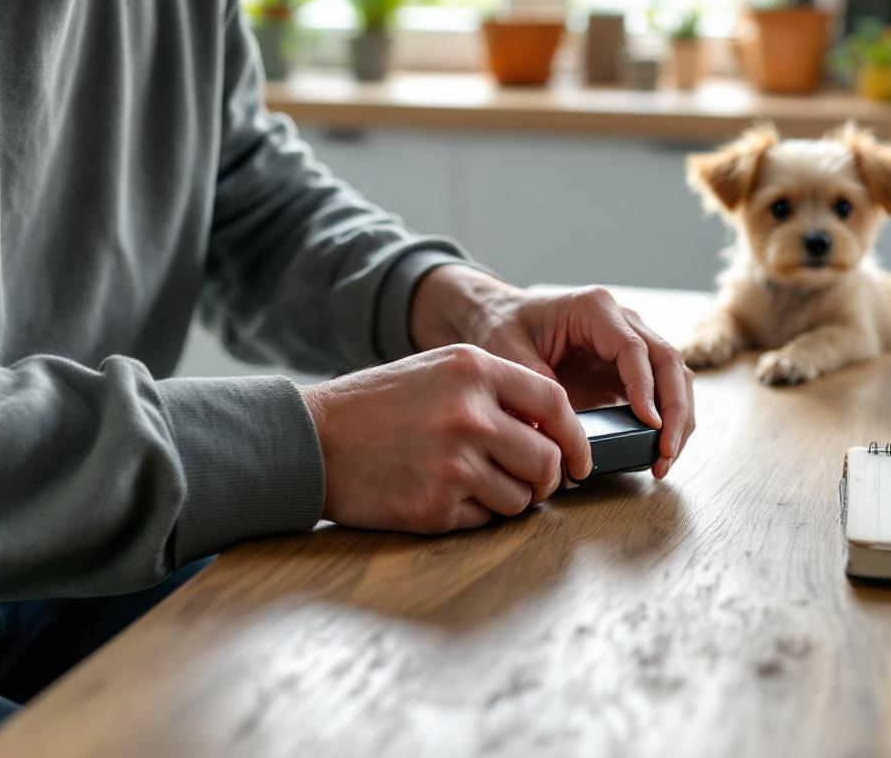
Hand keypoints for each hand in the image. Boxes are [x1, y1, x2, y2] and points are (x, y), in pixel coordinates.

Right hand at [303, 345, 591, 533]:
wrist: (311, 439)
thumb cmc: (375, 406)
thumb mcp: (436, 371)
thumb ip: (493, 391)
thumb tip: (551, 432)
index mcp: (473, 370)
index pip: (554, 403)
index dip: (575, 436)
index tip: (579, 459)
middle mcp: (470, 414)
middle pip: (547, 460)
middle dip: (545, 479)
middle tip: (528, 481)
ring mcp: (455, 462)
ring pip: (521, 498)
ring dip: (507, 499)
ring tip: (469, 483)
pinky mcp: (437, 505)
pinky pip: (484, 520)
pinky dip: (472, 514)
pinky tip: (439, 494)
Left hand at [410, 267, 695, 478]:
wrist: (498, 316)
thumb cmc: (502, 326)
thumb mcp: (509, 354)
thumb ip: (536, 387)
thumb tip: (561, 434)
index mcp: (595, 309)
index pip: (634, 348)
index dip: (646, 388)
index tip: (650, 425)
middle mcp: (622, 321)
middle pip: (669, 361)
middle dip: (676, 410)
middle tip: (667, 452)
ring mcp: (630, 344)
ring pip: (675, 377)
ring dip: (679, 419)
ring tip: (665, 461)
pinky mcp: (628, 369)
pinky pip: (661, 393)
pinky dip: (667, 422)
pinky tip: (658, 452)